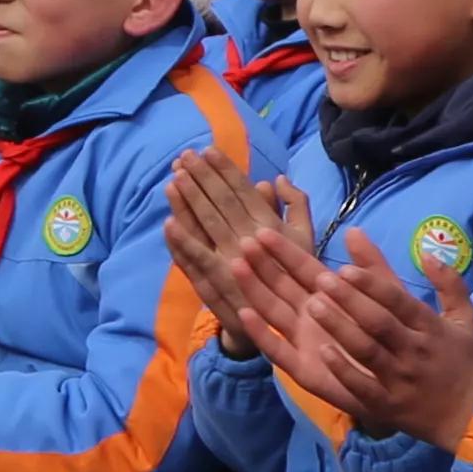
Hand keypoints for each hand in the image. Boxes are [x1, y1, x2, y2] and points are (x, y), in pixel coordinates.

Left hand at [166, 148, 313, 345]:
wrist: (282, 321)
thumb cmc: (293, 275)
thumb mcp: (304, 238)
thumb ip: (295, 206)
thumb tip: (273, 179)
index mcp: (271, 227)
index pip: (243, 191)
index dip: (224, 170)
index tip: (209, 150)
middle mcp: (250, 240)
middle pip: (220, 202)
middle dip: (201, 177)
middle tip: (184, 157)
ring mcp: (230, 261)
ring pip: (204, 224)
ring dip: (187, 200)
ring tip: (173, 178)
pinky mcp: (215, 282)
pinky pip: (195, 258)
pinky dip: (181, 240)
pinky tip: (168, 222)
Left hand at [275, 236, 472, 450]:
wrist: (472, 416)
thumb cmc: (464, 362)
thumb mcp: (466, 318)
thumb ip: (449, 283)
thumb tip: (428, 253)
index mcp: (431, 328)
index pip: (399, 302)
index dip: (372, 284)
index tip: (345, 268)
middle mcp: (414, 351)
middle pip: (378, 322)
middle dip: (348, 299)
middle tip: (320, 280)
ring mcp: (399, 380)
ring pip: (366, 350)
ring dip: (338, 327)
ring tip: (312, 306)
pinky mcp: (387, 405)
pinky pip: (362, 386)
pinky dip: (342, 369)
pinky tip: (321, 352)